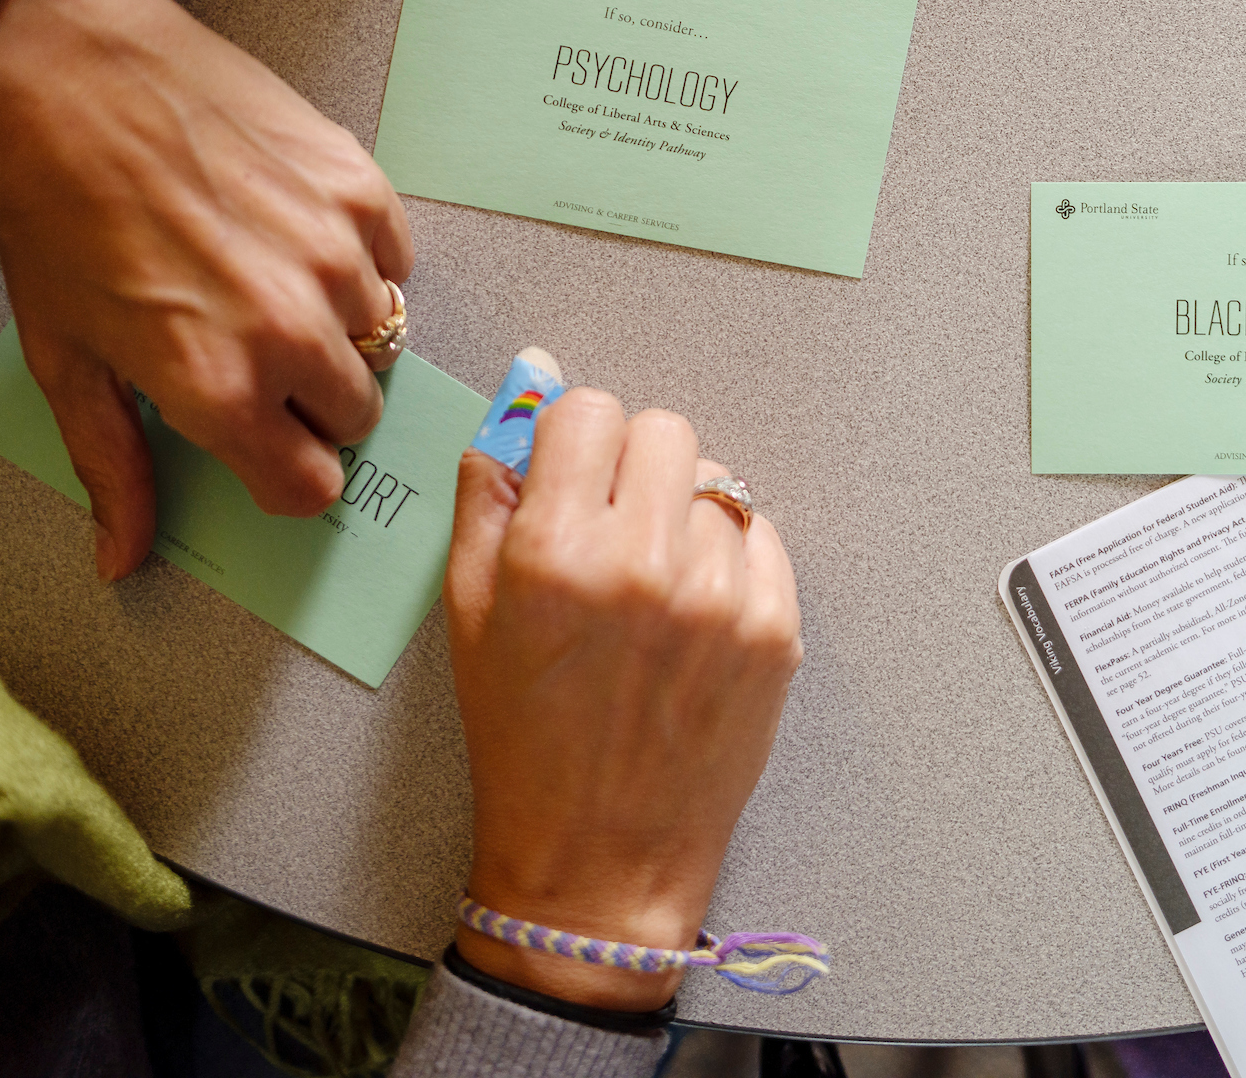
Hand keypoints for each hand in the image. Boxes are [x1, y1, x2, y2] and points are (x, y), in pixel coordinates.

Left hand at [0, 0, 411, 577]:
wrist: (71, 76)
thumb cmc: (56, 212)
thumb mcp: (68, 357)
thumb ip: (114, 465)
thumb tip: (123, 557)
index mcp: (219, 388)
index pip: (309, 486)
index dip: (285, 471)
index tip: (267, 445)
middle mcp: (293, 331)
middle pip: (354, 415)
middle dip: (312, 399)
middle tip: (258, 350)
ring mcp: (338, 257)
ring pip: (381, 335)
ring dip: (339, 324)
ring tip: (270, 278)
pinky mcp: (361, 190)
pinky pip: (395, 259)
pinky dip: (362, 256)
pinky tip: (296, 229)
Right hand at [445, 372, 802, 1011]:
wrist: (602, 855)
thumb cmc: (524, 740)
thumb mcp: (469, 615)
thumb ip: (490, 495)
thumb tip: (524, 391)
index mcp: (557, 552)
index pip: (589, 409)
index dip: (576, 438)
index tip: (573, 472)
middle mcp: (645, 562)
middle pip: (665, 431)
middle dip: (634, 465)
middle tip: (615, 522)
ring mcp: (721, 595)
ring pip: (718, 484)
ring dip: (684, 514)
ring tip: (654, 584)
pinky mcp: (777, 627)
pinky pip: (762, 537)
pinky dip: (730, 559)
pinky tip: (693, 615)